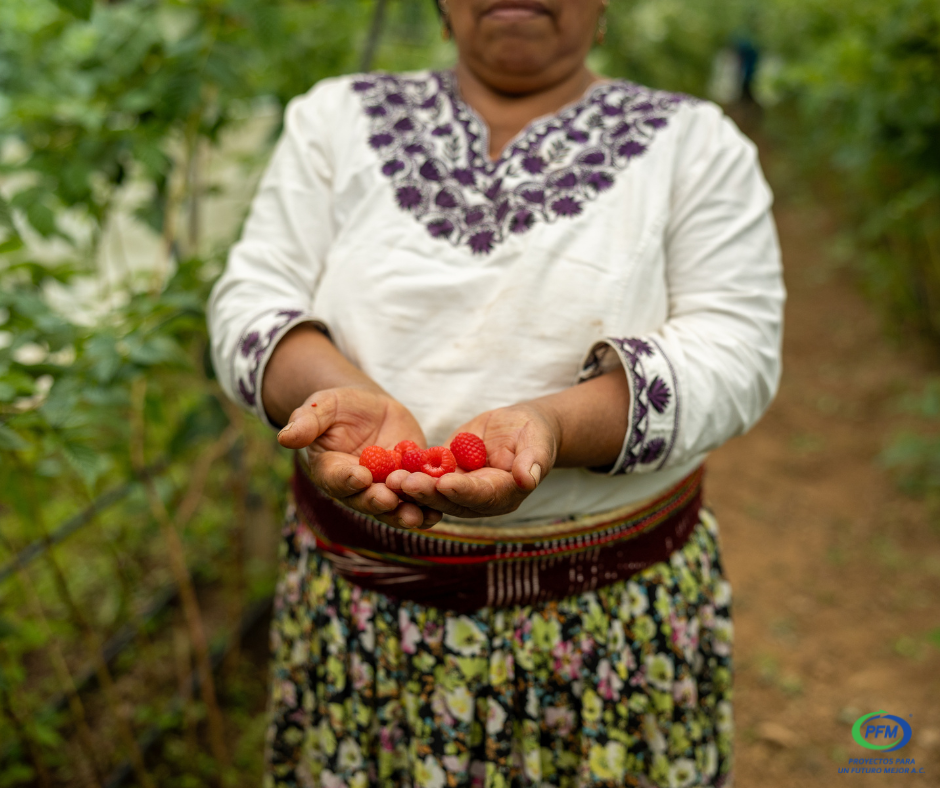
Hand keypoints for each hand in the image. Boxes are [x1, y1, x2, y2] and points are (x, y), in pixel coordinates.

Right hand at [277, 385, 441, 529]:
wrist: (370, 408)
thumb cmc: (340, 406)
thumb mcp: (323, 406)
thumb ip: (307, 422)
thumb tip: (284, 437)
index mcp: (330, 469)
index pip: (336, 478)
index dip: (346, 479)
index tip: (359, 476)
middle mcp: (356, 486)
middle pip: (365, 500)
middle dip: (378, 501)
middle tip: (390, 498)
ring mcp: (383, 488)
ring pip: (392, 507)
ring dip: (404, 512)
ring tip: (418, 515)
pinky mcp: (407, 484)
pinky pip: (417, 498)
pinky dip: (428, 505)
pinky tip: (440, 509)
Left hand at [385, 402, 560, 518]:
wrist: (520, 427)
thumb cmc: (534, 433)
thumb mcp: (538, 442)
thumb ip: (533, 461)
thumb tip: (529, 479)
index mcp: (504, 495)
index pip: (481, 495)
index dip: (462, 490)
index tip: (444, 483)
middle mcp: (478, 498)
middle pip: (451, 499)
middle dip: (426, 492)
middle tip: (403, 483)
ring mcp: (460, 489)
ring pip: (433, 491)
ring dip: (411, 485)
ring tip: (389, 477)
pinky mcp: (446, 475)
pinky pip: (426, 475)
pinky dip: (408, 470)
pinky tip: (387, 464)